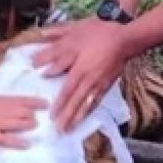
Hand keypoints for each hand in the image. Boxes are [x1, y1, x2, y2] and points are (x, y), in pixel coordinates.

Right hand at [0, 92, 48, 147]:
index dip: (35, 102)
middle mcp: (1, 111)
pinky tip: (27, 144)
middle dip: (31, 115)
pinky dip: (18, 142)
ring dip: (28, 125)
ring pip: (18, 124)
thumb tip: (8, 104)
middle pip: (22, 113)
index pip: (22, 100)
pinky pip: (7, 140)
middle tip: (38, 118)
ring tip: (36, 126)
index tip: (46, 103)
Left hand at [33, 18, 129, 132]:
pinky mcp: (106, 85)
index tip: (49, 113)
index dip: (59, 102)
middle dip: (66, 116)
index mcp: (80, 68)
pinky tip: (83, 118)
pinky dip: (89, 112)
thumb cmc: (97, 34)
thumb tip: (39, 52)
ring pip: (85, 104)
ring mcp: (98, 84)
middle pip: (75, 101)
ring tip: (68, 130)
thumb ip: (56, 44)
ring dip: (76, 118)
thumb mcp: (74, 32)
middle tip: (57, 130)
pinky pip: (96, 101)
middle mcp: (88, 80)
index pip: (66, 89)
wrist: (124, 39)